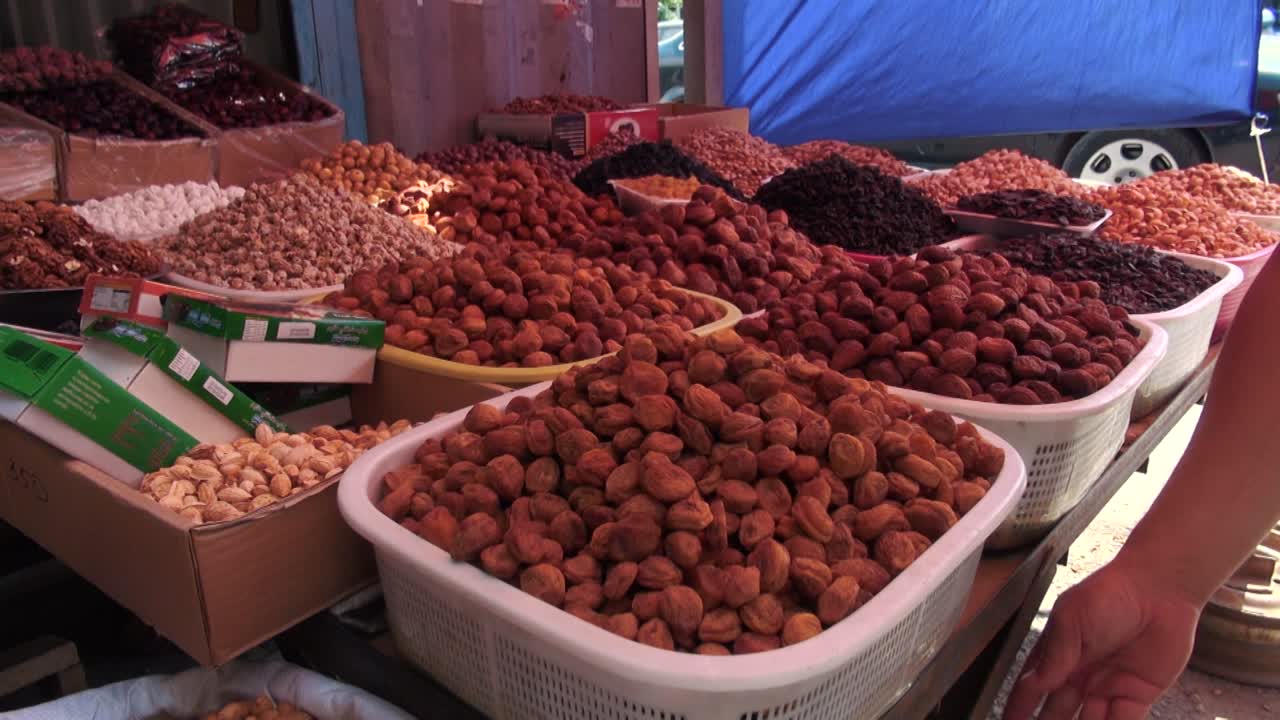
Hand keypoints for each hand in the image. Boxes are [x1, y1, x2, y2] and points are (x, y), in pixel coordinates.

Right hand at [1003, 556, 1201, 719]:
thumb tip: (1034, 683)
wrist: (1159, 589)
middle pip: (1057, 712)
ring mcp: (1108, 687)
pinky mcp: (1137, 696)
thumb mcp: (1072, 618)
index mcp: (1059, 655)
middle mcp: (1080, 675)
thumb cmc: (1110, 593)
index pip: (1032, 688)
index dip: (1019, 707)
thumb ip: (1055, 654)